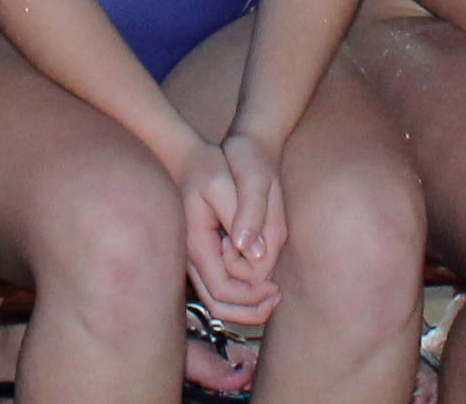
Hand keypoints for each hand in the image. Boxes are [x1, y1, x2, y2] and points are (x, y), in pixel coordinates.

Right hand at [179, 129, 286, 331]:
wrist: (188, 156)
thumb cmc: (209, 166)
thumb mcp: (226, 183)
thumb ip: (245, 215)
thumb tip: (256, 253)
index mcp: (197, 243)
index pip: (223, 289)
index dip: (251, 294)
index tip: (275, 285)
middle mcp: (192, 257)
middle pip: (218, 305)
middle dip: (250, 309)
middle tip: (277, 296)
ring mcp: (195, 258)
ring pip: (218, 301)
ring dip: (246, 304)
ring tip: (272, 293)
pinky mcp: (203, 255)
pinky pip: (219, 287)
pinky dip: (240, 292)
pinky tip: (260, 278)